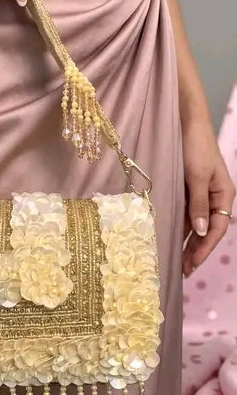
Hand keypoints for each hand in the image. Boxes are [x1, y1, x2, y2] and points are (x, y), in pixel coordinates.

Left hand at [182, 114, 234, 276]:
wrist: (185, 124)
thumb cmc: (195, 147)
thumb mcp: (197, 177)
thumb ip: (199, 204)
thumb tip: (202, 232)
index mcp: (224, 195)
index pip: (218, 229)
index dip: (205, 248)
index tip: (192, 264)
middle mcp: (214, 197)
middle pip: (206, 230)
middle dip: (195, 250)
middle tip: (182, 270)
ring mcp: (199, 194)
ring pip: (194, 224)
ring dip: (186, 242)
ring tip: (176, 260)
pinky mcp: (186, 189)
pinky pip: (183, 213)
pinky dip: (178, 227)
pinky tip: (170, 238)